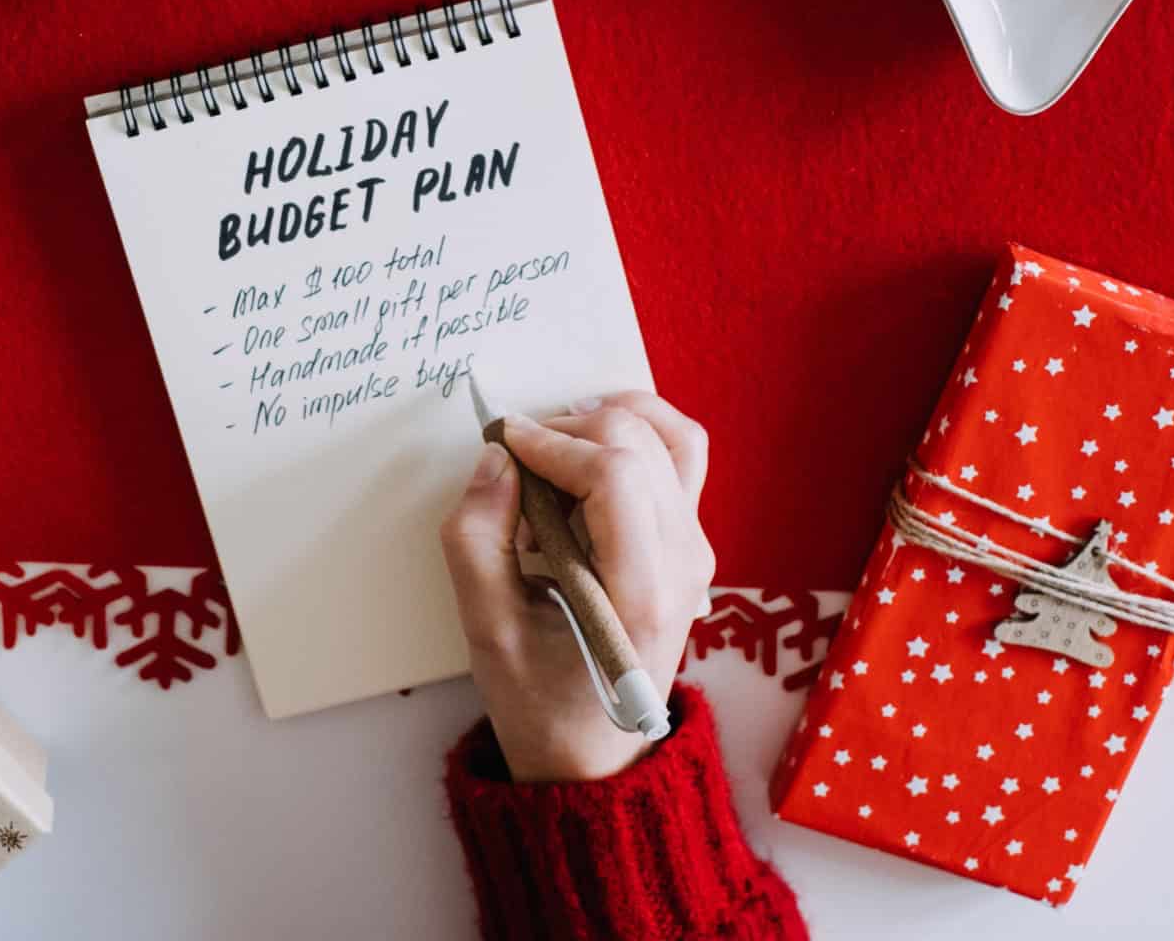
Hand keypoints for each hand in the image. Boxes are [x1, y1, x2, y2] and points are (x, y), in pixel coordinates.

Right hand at [438, 391, 715, 782]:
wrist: (594, 751)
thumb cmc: (538, 699)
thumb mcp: (485, 630)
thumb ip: (477, 539)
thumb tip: (496, 458)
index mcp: (640, 594)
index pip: (614, 475)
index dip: (552, 442)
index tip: (502, 444)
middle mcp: (684, 564)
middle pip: (639, 444)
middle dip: (569, 429)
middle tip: (517, 461)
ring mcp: (696, 550)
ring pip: (669, 436)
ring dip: (605, 422)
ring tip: (555, 449)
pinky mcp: (691, 541)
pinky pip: (680, 458)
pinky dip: (636, 434)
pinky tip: (590, 451)